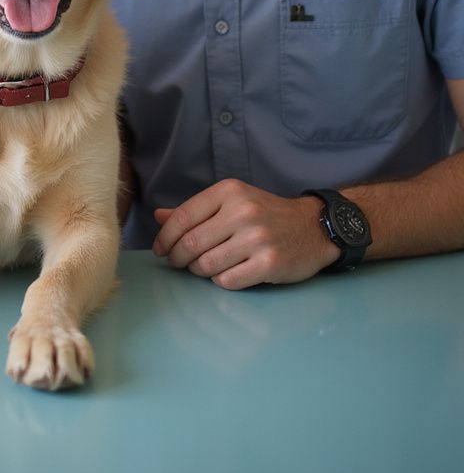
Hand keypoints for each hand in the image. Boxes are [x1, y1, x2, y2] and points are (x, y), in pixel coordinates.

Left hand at [152, 179, 339, 289]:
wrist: (314, 227)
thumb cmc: (266, 214)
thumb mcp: (232, 201)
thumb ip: (195, 210)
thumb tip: (158, 217)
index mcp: (229, 192)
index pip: (183, 217)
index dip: (164, 237)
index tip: (160, 249)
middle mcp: (243, 212)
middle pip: (191, 243)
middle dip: (177, 257)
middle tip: (176, 262)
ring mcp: (257, 239)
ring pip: (207, 264)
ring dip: (198, 270)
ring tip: (201, 267)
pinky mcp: (270, 264)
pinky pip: (228, 280)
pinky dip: (220, 281)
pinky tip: (225, 274)